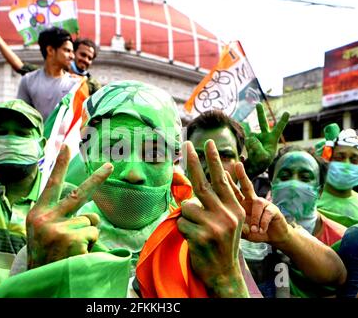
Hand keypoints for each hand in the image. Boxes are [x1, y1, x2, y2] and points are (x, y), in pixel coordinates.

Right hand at [26, 145, 112, 268]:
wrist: (39, 282)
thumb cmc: (45, 257)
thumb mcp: (42, 234)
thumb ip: (59, 217)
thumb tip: (91, 212)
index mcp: (37, 214)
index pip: (51, 185)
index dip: (59, 164)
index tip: (67, 145)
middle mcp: (45, 219)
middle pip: (79, 194)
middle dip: (97, 178)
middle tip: (111, 166)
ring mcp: (58, 229)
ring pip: (91, 221)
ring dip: (88, 234)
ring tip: (74, 249)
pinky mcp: (71, 239)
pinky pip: (94, 233)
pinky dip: (91, 244)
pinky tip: (77, 255)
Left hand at [177, 140, 247, 297]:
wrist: (223, 272)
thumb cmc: (221, 243)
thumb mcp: (224, 221)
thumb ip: (211, 202)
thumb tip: (193, 182)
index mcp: (235, 209)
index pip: (222, 180)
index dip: (214, 160)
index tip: (208, 143)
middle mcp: (227, 215)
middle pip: (203, 184)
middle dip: (193, 162)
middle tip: (187, 144)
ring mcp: (214, 226)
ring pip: (186, 207)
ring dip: (185, 217)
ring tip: (196, 230)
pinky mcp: (201, 237)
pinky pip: (180, 223)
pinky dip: (182, 229)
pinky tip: (193, 240)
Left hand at [227, 162, 289, 244]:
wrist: (274, 237)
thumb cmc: (255, 232)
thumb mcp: (242, 230)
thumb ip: (236, 225)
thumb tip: (226, 222)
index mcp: (243, 204)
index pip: (234, 192)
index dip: (229, 182)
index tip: (223, 171)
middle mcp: (252, 200)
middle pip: (247, 185)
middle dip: (242, 175)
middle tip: (238, 164)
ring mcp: (264, 203)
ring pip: (257, 202)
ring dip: (254, 218)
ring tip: (254, 229)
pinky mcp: (273, 209)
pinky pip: (267, 212)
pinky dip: (263, 222)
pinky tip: (261, 230)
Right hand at [244, 103, 288, 177]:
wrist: (252, 168)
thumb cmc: (261, 164)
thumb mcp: (263, 157)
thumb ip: (257, 146)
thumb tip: (251, 137)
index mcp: (272, 140)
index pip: (278, 129)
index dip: (282, 121)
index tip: (287, 112)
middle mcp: (264, 137)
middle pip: (262, 123)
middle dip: (260, 113)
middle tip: (258, 104)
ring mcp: (255, 138)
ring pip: (251, 137)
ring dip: (252, 147)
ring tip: (254, 155)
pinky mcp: (248, 141)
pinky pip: (246, 141)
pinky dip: (247, 148)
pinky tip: (248, 154)